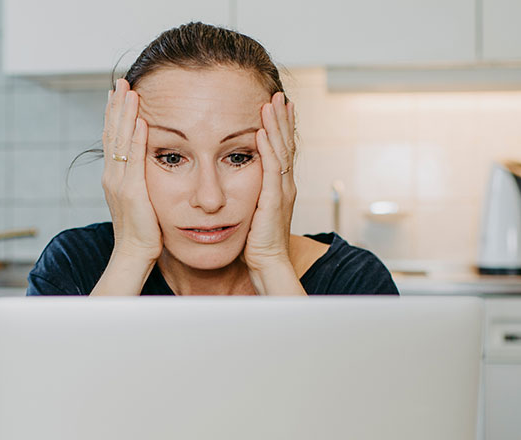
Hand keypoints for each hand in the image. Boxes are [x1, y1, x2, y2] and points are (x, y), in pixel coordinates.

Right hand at [102, 79, 160, 262]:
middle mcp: (112, 175)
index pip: (113, 137)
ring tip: (128, 90)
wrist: (134, 253)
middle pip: (112, 132)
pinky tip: (140, 119)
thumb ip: (139, 180)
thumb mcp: (140, 198)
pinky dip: (136, 137)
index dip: (114, 114)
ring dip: (124, 113)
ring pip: (120, 140)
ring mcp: (119, 181)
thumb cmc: (143, 230)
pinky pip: (134, 158)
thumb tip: (147, 166)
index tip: (118, 93)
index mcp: (114, 175)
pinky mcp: (131, 190)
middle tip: (121, 81)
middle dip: (116, 106)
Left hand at [244, 91, 297, 273]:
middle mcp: (284, 185)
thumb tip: (235, 183)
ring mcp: (281, 191)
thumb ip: (248, 194)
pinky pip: (272, 168)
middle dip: (282, 118)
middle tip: (279, 95)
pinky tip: (263, 131)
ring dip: (276, 125)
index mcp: (279, 187)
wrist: (268, 264)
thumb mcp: (252, 211)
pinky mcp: (273, 199)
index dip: (280, 128)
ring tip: (272, 102)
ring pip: (281, 150)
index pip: (281, 150)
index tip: (277, 107)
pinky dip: (268, 147)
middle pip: (285, 144)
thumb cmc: (257, 244)